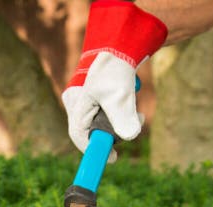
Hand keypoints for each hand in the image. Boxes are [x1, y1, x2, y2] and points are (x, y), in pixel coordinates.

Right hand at [62, 0, 166, 160]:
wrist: (121, 40)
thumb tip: (131, 137)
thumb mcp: (120, 95)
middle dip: (116, 131)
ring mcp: (89, 98)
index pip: (80, 136)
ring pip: (106, 119)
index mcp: (77, 104)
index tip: (113, 159)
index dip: (95, 151)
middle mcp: (79, 103)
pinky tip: (131, 96)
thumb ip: (124, 117)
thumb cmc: (114, 67)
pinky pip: (111, 109)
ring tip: (136, 109)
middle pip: (95, 129)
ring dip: (123, 117)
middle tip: (133, 126)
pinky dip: (124, 107)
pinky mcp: (100, 94)